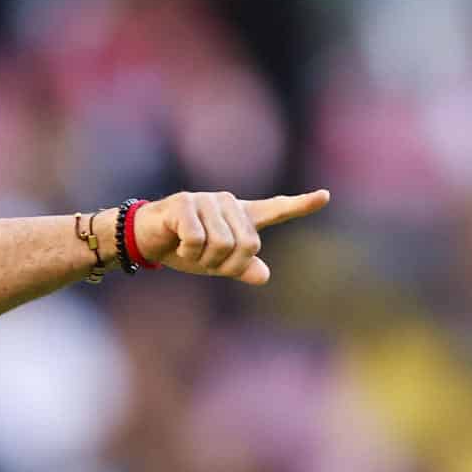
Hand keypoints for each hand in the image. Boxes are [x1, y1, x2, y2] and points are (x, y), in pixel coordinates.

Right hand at [130, 189, 330, 285]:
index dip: (301, 205)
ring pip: (223, 244)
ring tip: (189, 250)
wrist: (146, 238)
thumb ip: (241, 268)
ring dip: (204, 260)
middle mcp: (228, 203)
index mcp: (240, 216)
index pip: (276, 209)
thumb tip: (263, 275)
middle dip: (226, 265)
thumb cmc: (184, 249)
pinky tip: (177, 242)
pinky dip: (188, 251)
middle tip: (205, 261)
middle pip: (248, 245)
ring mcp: (207, 200)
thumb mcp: (215, 264)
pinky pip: (198, 239)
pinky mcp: (186, 203)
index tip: (325, 196)